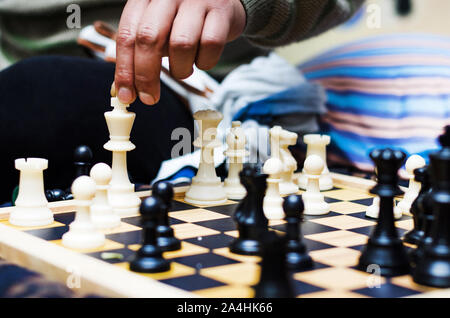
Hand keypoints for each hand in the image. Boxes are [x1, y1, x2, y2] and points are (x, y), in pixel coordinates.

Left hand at [114, 0, 245, 104]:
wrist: (224, 0)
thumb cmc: (185, 19)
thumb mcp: (158, 29)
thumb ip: (140, 53)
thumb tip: (123, 90)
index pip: (127, 34)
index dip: (124, 69)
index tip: (125, 94)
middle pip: (149, 38)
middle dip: (146, 75)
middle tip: (149, 97)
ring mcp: (196, 0)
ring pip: (181, 44)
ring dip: (180, 69)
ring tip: (183, 69)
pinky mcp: (221, 10)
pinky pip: (210, 45)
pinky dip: (205, 62)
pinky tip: (202, 59)